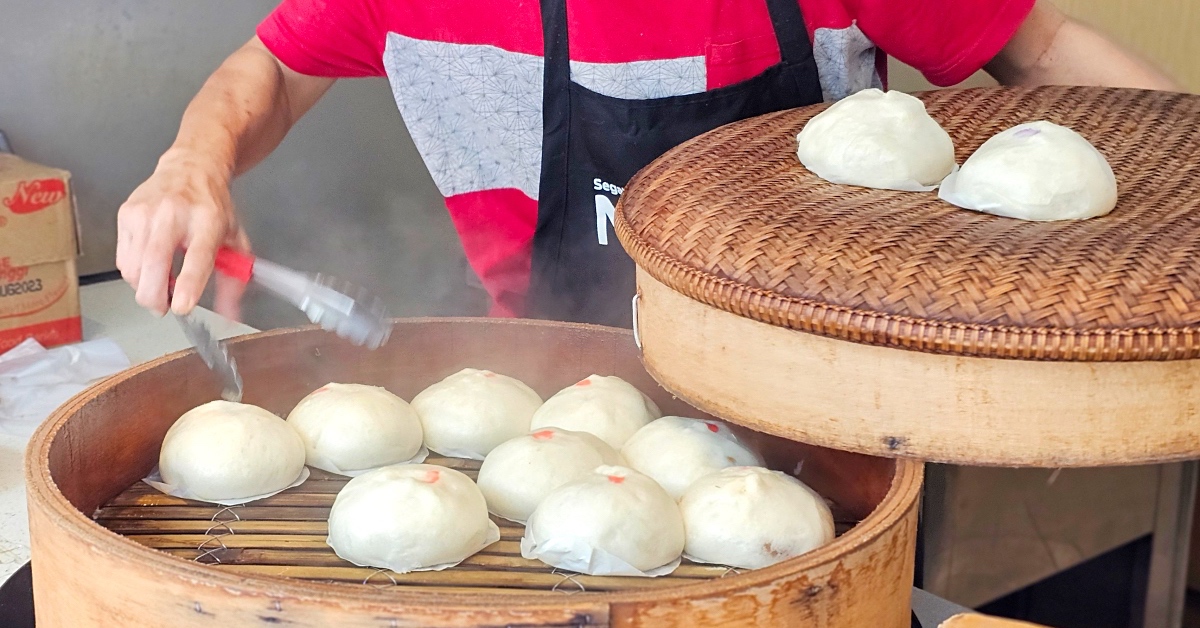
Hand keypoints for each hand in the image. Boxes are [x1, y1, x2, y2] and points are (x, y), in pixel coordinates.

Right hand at [116, 148, 249, 319]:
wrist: (190, 168)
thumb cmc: (212, 206)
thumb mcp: (234, 239)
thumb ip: (234, 279)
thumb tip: (230, 315)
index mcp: (208, 221)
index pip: (196, 256)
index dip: (188, 284)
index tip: (182, 306)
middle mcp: (174, 214)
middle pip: (154, 263)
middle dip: (155, 297)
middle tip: (164, 308)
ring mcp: (145, 213)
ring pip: (133, 267)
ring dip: (145, 288)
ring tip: (162, 284)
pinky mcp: (126, 214)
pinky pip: (123, 259)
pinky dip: (135, 273)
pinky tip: (150, 267)